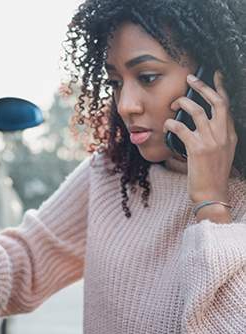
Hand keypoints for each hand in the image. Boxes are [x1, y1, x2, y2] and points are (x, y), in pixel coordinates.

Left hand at [163, 71, 237, 203]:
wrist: (212, 195)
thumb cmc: (211, 175)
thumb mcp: (221, 153)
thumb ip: (214, 137)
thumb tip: (194, 123)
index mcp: (230, 135)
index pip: (227, 106)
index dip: (221, 88)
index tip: (216, 75)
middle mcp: (223, 135)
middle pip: (216, 102)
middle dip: (203, 87)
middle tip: (190, 78)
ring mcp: (211, 142)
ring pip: (198, 111)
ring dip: (184, 103)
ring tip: (174, 102)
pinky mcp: (198, 149)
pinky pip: (182, 128)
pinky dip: (172, 123)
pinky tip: (167, 124)